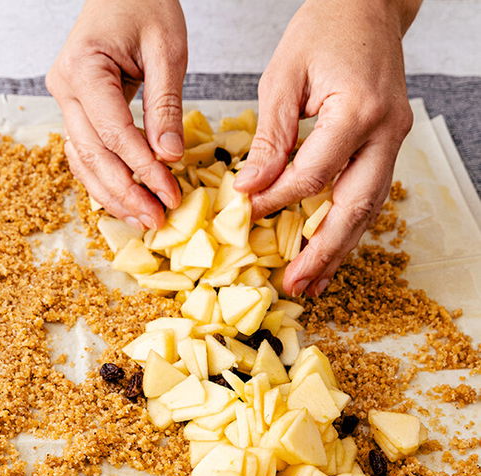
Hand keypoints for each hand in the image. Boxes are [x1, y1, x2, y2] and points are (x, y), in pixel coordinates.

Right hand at [46, 0, 186, 229]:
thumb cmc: (144, 5)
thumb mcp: (166, 50)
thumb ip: (165, 104)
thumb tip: (169, 156)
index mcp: (82, 69)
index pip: (113, 132)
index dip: (142, 168)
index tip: (169, 193)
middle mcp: (64, 88)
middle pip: (92, 154)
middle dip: (125, 191)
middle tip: (156, 219)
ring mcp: (63, 100)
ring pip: (82, 159)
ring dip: (111, 193)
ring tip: (142, 218)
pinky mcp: (73, 108)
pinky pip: (83, 151)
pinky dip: (103, 177)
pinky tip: (124, 199)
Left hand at [235, 0, 420, 296]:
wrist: (367, 6)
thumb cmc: (322, 31)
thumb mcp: (282, 79)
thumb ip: (270, 138)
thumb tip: (249, 187)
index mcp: (357, 112)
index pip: (313, 175)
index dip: (276, 200)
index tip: (245, 214)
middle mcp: (386, 131)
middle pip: (354, 206)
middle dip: (324, 250)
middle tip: (296, 284)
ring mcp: (394, 139)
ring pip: (369, 207)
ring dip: (340, 248)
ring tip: (313, 282)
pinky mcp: (388, 142)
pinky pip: (369, 192)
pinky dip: (347, 223)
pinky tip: (328, 248)